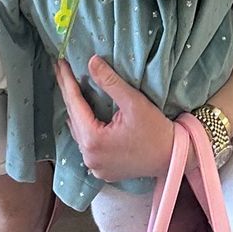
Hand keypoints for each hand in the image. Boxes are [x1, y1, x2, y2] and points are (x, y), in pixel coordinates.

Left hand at [54, 55, 177, 183]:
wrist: (172, 157)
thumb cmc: (156, 130)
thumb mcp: (134, 102)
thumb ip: (110, 82)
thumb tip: (91, 62)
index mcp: (93, 140)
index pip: (74, 104)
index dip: (67, 81)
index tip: (59, 63)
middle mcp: (89, 157)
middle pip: (74, 118)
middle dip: (68, 93)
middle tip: (60, 70)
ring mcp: (94, 166)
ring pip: (78, 132)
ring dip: (75, 110)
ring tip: (70, 88)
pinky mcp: (102, 170)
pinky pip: (86, 144)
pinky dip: (84, 127)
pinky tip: (84, 115)